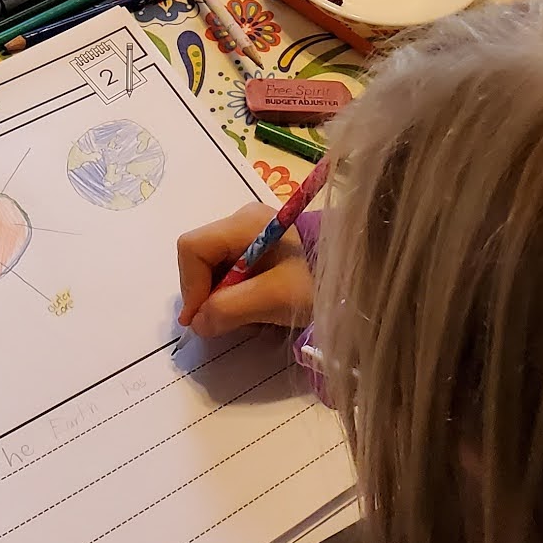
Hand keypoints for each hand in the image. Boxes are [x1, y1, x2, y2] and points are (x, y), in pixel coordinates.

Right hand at [176, 203, 315, 339]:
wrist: (352, 279)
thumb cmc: (314, 282)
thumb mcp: (274, 298)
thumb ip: (230, 308)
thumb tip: (196, 322)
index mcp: (244, 222)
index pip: (192, 247)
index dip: (190, 285)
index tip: (201, 319)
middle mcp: (241, 219)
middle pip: (199, 255)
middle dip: (203, 291)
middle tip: (220, 321)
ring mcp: (248, 231)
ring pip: (211, 264)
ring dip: (216, 294)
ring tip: (240, 314)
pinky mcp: (256, 245)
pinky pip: (226, 267)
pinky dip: (229, 290)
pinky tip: (249, 304)